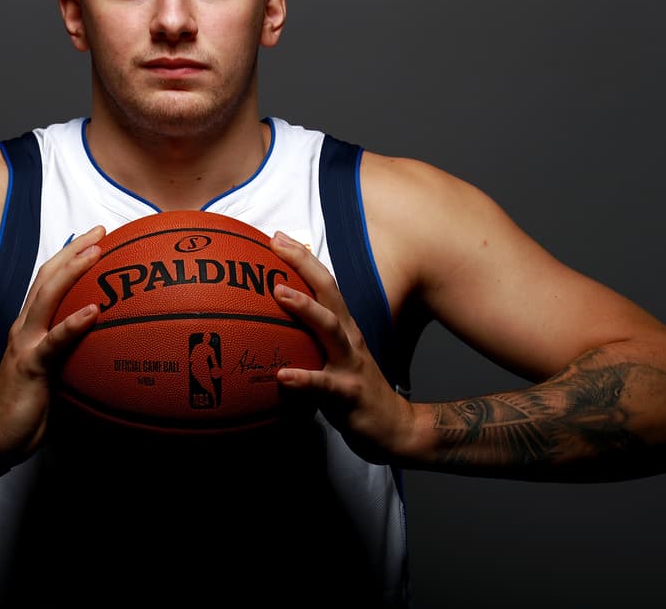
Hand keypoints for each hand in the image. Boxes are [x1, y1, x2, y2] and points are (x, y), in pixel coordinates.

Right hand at [0, 226, 104, 464]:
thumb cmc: (28, 402)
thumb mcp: (52, 367)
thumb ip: (68, 346)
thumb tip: (102, 335)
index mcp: (29, 325)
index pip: (49, 280)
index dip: (70, 255)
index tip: (96, 238)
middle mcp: (24, 326)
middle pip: (48, 277)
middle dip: (74, 250)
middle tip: (102, 232)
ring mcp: (25, 344)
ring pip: (47, 298)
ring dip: (73, 272)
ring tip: (97, 254)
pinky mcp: (31, 366)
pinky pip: (55, 341)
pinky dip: (73, 323)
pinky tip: (94, 311)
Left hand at [269, 231, 416, 463]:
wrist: (395, 428)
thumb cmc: (354, 390)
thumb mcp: (333, 357)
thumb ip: (309, 339)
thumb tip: (269, 325)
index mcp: (343, 327)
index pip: (324, 284)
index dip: (302, 258)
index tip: (277, 237)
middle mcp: (349, 338)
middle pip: (329, 292)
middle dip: (303, 265)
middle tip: (277, 245)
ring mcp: (350, 364)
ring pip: (330, 330)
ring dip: (305, 309)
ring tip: (279, 293)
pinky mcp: (349, 394)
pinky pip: (324, 385)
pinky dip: (304, 379)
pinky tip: (282, 376)